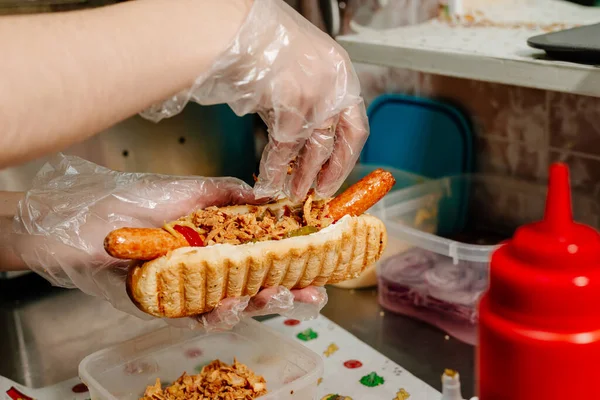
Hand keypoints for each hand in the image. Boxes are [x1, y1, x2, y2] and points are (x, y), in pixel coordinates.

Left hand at [8, 154, 325, 326]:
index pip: (263, 255)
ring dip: (258, 304)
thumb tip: (272, 195)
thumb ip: (229, 194)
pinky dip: (218, 315)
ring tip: (275, 295)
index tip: (319, 263)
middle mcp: (208, 268)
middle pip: (255, 285)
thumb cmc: (133, 202)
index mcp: (217, 242)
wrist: (82, 222)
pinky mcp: (167, 307)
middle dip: (286, 292)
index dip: (292, 262)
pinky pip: (198, 319)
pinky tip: (231, 303)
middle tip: (310, 294)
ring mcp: (190, 289)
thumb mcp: (189, 190)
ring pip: (233, 306)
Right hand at [141, 0, 368, 200]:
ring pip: (313, 148)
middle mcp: (336, 85)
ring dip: (301, 174)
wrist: (240, 30)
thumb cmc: (263, 42)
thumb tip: (304, 132)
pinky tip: (270, 180)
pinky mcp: (294, 104)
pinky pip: (285, 147)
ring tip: (292, 192)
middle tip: (319, 191)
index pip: (355, 124)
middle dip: (328, 171)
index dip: (347, 155)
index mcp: (342, 72)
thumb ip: (309, 95)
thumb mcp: (301, 64)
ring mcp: (317, 95)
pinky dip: (276, 167)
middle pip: (338, 141)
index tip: (338, 172)